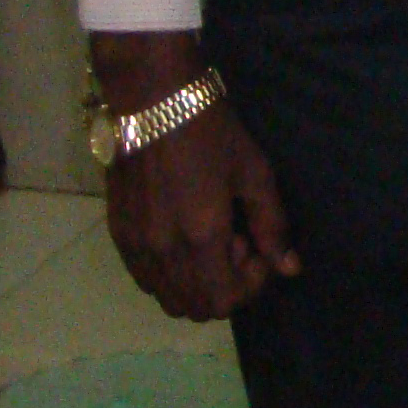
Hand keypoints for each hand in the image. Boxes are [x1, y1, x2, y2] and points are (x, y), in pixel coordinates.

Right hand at [102, 98, 299, 320]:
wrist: (153, 99)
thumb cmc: (211, 131)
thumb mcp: (254, 172)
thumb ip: (272, 225)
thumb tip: (289, 268)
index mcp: (201, 237)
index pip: (223, 302)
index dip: (250, 286)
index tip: (258, 249)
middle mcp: (163, 251)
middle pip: (195, 307)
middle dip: (225, 286)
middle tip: (237, 244)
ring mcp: (135, 245)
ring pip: (167, 297)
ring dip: (195, 283)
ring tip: (210, 239)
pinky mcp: (117, 233)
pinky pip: (144, 278)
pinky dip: (168, 273)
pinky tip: (182, 236)